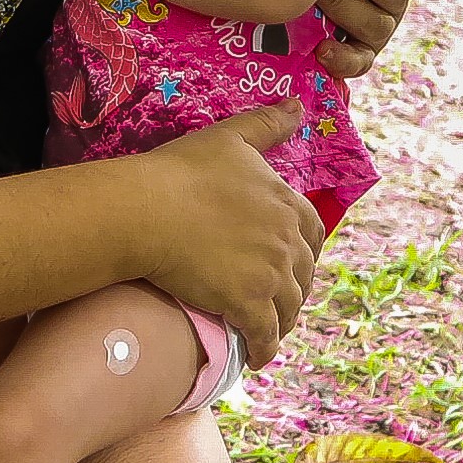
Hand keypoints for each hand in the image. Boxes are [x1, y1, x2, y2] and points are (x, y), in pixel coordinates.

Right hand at [134, 105, 324, 365]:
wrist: (148, 211)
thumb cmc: (183, 172)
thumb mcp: (231, 139)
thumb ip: (267, 125)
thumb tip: (298, 105)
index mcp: (286, 203)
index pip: (313, 233)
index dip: (306, 250)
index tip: (294, 262)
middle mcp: (286, 241)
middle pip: (303, 275)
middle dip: (295, 290)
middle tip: (279, 301)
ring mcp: (269, 275)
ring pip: (288, 308)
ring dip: (282, 322)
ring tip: (270, 331)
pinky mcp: (246, 305)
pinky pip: (265, 334)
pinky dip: (264, 348)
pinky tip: (257, 357)